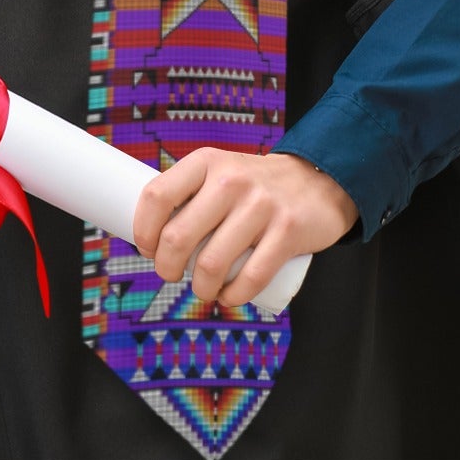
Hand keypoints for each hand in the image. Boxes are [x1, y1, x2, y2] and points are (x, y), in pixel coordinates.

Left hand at [131, 149, 358, 307]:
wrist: (316, 180)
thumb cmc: (253, 185)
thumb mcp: (219, 171)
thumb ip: (190, 192)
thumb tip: (151, 233)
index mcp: (205, 162)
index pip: (157, 196)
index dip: (143, 229)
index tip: (146, 248)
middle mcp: (230, 180)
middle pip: (178, 236)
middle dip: (165, 267)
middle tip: (169, 274)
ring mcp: (260, 205)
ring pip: (211, 263)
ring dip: (199, 288)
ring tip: (201, 289)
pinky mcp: (287, 232)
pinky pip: (251, 277)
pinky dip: (233, 297)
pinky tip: (227, 297)